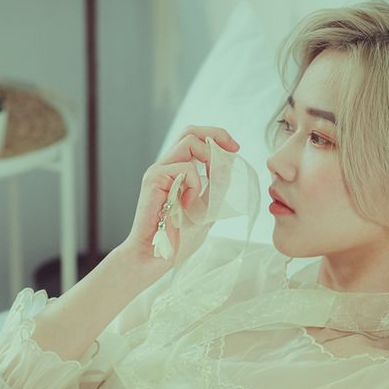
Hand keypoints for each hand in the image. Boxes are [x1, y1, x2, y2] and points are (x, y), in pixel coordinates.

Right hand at [118, 125, 239, 266]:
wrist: (153, 257)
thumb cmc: (176, 238)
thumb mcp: (206, 210)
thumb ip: (215, 190)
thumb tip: (230, 168)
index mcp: (175, 171)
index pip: (195, 140)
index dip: (217, 138)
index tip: (235, 150)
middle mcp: (165, 167)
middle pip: (190, 131)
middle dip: (216, 135)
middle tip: (233, 149)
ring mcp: (158, 171)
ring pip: (189, 141)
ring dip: (210, 158)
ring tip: (213, 182)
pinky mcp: (154, 179)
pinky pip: (184, 167)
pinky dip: (196, 183)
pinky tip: (190, 203)